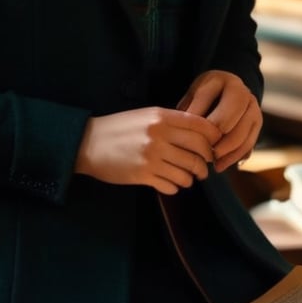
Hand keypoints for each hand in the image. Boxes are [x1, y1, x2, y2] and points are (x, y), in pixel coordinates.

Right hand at [74, 107, 220, 193]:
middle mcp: (160, 135)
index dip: (213, 138)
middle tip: (203, 167)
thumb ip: (171, 121)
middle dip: (205, 162)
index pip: (202, 127)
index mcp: (162, 117)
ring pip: (188, 172)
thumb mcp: (146, 115)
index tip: (213, 146)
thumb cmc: (119, 128)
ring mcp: (152, 156)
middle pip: (199, 151)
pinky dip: (175, 187)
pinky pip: (172, 186)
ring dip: (191, 177)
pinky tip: (169, 183)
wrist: (88, 143)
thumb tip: (201, 135)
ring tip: (186, 177)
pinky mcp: (143, 175)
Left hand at [177, 70, 262, 171]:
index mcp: (220, 79)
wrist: (226, 92)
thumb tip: (185, 135)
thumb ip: (189, 112)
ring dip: (225, 152)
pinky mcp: (258, 122)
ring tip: (210, 162)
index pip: (206, 101)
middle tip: (200, 152)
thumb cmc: (203, 97)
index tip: (186, 137)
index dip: (195, 121)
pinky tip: (220, 165)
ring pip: (241, 135)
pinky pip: (249, 144)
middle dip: (213, 139)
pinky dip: (234, 157)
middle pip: (228, 120)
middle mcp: (241, 91)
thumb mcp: (192, 97)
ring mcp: (253, 106)